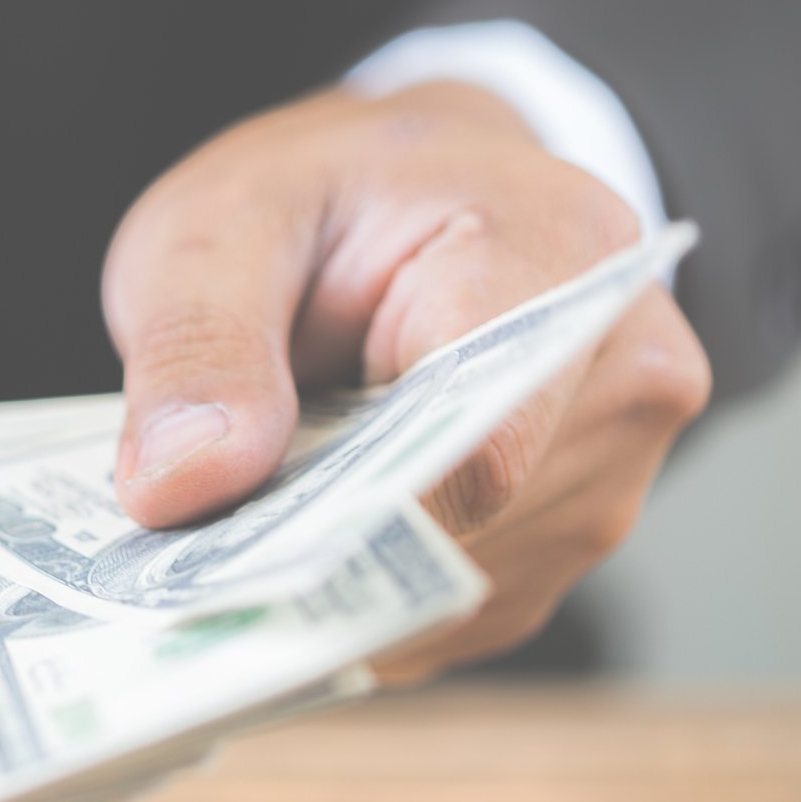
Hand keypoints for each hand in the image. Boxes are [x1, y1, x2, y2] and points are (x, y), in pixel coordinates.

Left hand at [102, 80, 711, 681]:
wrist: (405, 193)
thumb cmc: (323, 196)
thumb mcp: (217, 226)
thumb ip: (197, 344)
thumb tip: (177, 488)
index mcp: (555, 250)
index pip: (479, 443)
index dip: (344, 519)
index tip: (222, 558)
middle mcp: (622, 368)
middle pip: (466, 534)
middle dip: (317, 552)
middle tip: (192, 545)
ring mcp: (610, 462)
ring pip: (458, 590)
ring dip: (335, 578)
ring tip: (248, 514)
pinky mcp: (567, 531)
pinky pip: (457, 608)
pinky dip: (362, 594)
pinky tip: (297, 538)